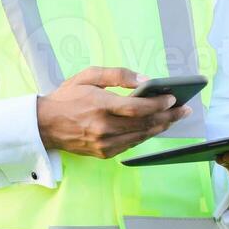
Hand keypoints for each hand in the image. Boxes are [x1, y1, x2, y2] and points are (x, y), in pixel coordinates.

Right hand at [36, 66, 190, 159]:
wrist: (44, 125)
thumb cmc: (67, 97)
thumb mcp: (87, 76)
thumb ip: (117, 75)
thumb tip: (144, 80)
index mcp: (100, 106)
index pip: (137, 108)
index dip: (158, 104)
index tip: (172, 98)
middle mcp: (104, 127)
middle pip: (145, 124)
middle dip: (169, 116)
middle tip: (184, 109)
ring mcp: (104, 143)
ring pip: (142, 136)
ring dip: (161, 127)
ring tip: (174, 118)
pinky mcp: (104, 153)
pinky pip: (132, 144)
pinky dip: (145, 135)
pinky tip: (154, 127)